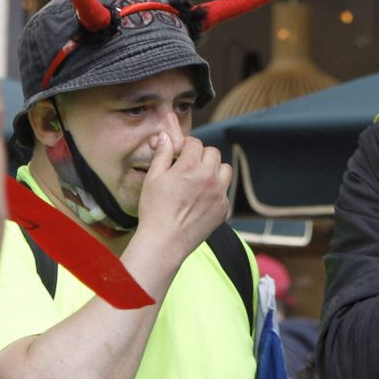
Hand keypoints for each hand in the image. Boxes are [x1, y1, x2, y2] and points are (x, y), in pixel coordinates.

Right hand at [127, 133, 233, 263]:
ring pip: (225, 169)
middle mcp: (209, 176)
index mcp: (189, 165)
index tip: (180, 154)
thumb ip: (162, 154)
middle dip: (201, 155)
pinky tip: (201, 199)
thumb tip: (166, 136)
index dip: (186, 146)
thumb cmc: (154, 210)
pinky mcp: (224, 208)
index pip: (195, 143)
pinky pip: (225, 191)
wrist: (165, 242)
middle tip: (189, 166)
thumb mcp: (153, 178)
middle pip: (213, 153)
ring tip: (200, 179)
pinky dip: (216, 191)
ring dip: (214, 169)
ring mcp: (219, 193)